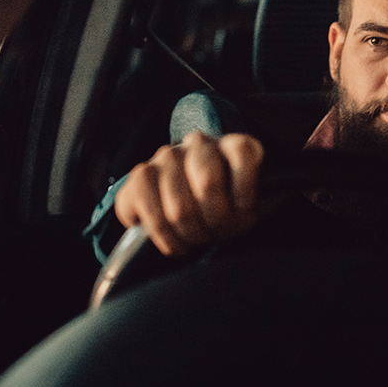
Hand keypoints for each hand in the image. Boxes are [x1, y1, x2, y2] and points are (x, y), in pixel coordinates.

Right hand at [114, 131, 264, 256]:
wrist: (190, 211)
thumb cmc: (227, 209)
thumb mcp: (248, 210)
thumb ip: (247, 208)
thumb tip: (238, 211)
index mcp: (233, 146)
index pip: (242, 151)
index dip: (245, 182)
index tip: (244, 207)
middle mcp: (199, 144)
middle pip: (208, 184)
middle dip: (215, 221)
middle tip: (216, 233)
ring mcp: (166, 156)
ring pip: (178, 207)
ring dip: (189, 234)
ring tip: (194, 240)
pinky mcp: (139, 176)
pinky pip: (149, 213)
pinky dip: (162, 237)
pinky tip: (172, 242)